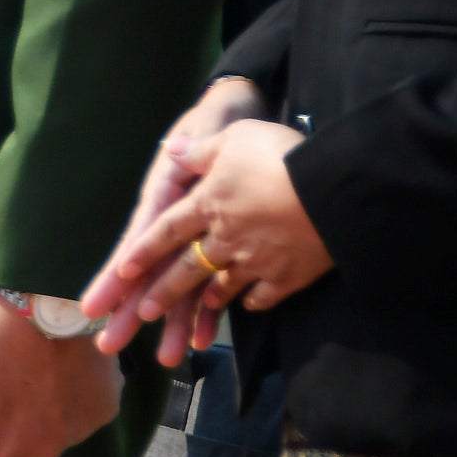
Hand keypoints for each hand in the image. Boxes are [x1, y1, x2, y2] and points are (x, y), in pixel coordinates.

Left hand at [0, 289, 122, 456]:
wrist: (46, 297)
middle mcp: (41, 453)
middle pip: (13, 456)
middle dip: (2, 431)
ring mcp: (76, 433)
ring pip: (47, 438)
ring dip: (36, 416)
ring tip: (27, 371)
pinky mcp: (103, 410)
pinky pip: (78, 417)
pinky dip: (67, 400)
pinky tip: (56, 369)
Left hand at [85, 120, 334, 359]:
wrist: (333, 189)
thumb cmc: (279, 156)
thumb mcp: (234, 138)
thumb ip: (201, 149)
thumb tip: (171, 150)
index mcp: (207, 205)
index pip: (165, 231)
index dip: (143, 251)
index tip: (122, 272)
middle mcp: (225, 238)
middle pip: (186, 269)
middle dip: (163, 294)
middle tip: (142, 315)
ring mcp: (257, 261)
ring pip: (222, 287)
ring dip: (205, 302)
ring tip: (191, 318)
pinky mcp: (289, 276)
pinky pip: (265, 296)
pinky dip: (253, 302)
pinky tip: (248, 306)